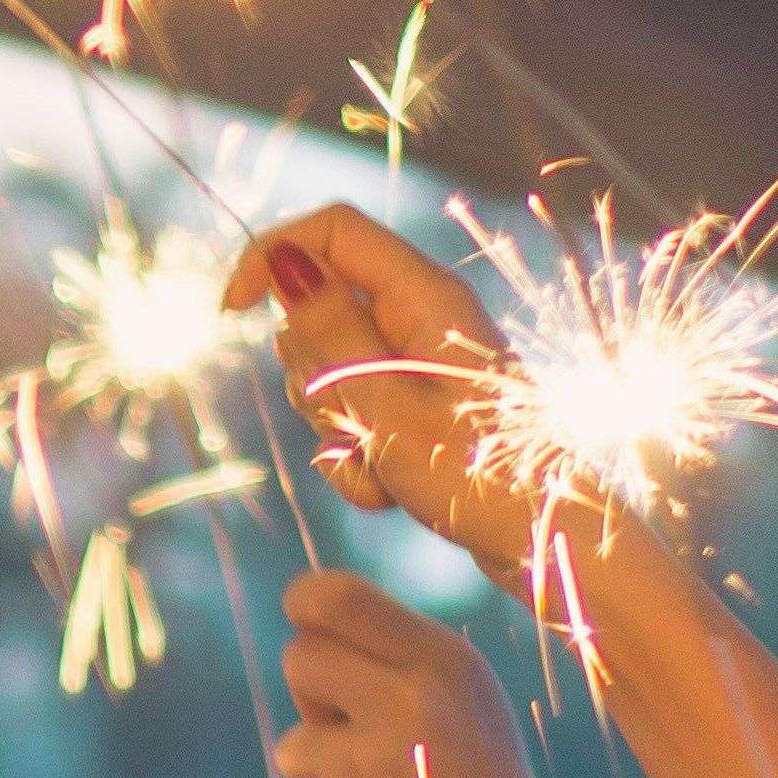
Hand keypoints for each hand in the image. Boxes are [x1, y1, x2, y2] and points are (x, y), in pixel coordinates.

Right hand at [229, 206, 530, 578]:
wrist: (548, 545)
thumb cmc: (483, 478)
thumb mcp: (388, 407)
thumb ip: (330, 334)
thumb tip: (285, 262)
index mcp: (423, 297)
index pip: (330, 231)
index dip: (271, 255)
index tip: (230, 312)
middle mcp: (419, 322)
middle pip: (316, 312)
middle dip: (311, 375)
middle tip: (356, 421)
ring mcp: (416, 370)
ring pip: (326, 375)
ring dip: (335, 429)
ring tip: (385, 466)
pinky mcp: (414, 415)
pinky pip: (351, 424)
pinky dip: (357, 462)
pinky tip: (392, 493)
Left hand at [265, 568, 553, 777]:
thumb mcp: (469, 710)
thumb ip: (399, 660)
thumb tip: (304, 625)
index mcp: (447, 664)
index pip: (335, 598)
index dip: (305, 606)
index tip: (302, 621)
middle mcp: (408, 703)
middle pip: (299, 660)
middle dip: (316, 702)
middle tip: (366, 747)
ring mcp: (365, 765)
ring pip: (291, 745)